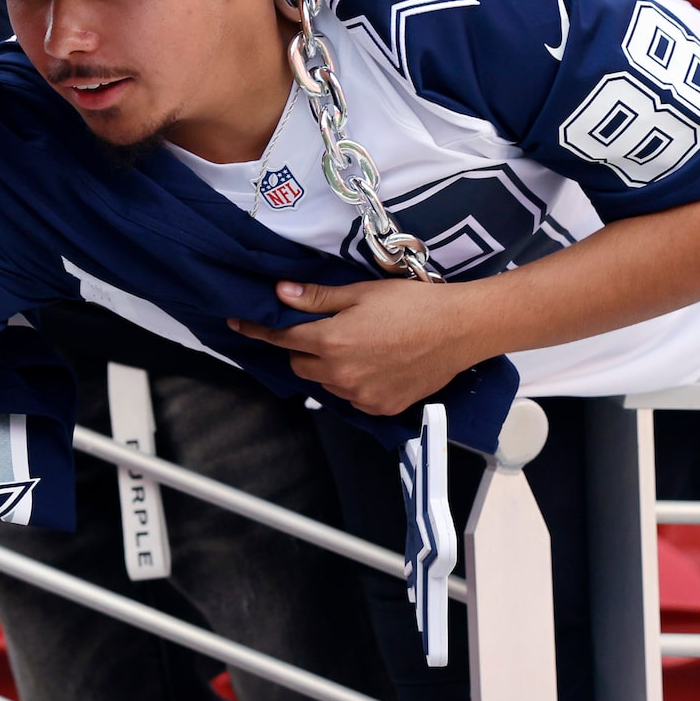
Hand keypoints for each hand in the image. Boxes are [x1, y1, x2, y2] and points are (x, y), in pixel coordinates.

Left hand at [230, 279, 480, 416]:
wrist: (460, 329)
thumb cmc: (413, 304)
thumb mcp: (361, 292)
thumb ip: (317, 298)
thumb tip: (280, 294)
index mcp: (331, 343)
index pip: (282, 338)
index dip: (259, 329)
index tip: (239, 324)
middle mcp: (340, 375)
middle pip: (301, 364)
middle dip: (303, 348)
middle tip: (325, 329)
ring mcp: (360, 396)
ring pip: (325, 383)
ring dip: (329, 367)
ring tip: (359, 344)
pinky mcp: (380, 408)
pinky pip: (351, 397)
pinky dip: (353, 382)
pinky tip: (375, 363)